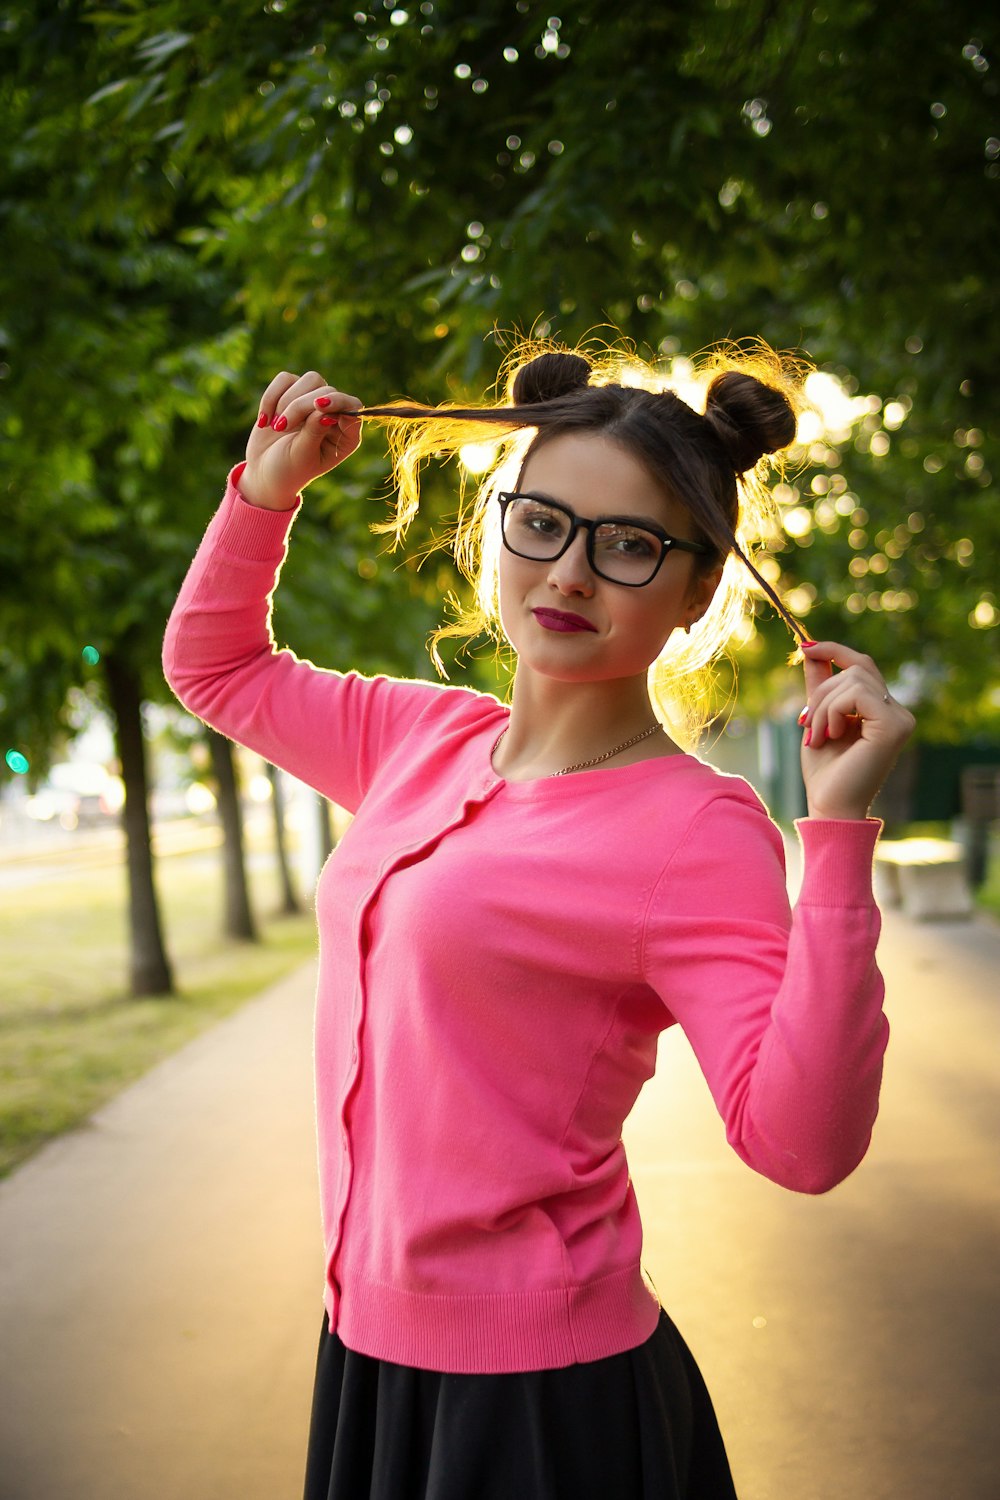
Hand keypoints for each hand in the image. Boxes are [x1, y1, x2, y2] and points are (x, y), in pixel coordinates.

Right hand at [239, 370, 362, 509]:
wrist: (263, 472)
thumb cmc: (288, 470)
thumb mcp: (302, 455)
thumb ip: (314, 431)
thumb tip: (324, 407)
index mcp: (346, 436)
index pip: (352, 406)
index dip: (338, 401)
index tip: (318, 405)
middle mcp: (334, 416)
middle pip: (326, 390)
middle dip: (300, 407)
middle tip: (280, 428)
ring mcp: (313, 402)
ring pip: (310, 380)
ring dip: (287, 400)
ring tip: (275, 426)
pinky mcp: (292, 393)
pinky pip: (285, 379)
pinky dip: (271, 396)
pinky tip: (264, 421)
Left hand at [798, 641, 915, 820]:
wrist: (829, 806)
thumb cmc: (825, 771)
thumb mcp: (817, 718)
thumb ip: (819, 685)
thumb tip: (810, 648)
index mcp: (883, 710)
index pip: (863, 665)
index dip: (835, 650)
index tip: (804, 646)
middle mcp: (898, 712)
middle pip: (856, 669)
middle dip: (821, 692)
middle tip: (805, 723)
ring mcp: (901, 719)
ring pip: (854, 679)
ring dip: (823, 705)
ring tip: (817, 735)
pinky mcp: (895, 726)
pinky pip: (857, 694)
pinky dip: (833, 711)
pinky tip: (830, 735)